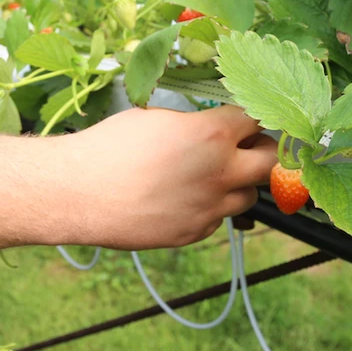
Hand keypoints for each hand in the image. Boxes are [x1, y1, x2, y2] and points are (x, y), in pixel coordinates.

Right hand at [60, 105, 276, 249]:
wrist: (80, 193)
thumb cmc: (111, 146)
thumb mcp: (157, 119)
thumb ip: (195, 125)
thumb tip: (211, 129)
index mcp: (213, 134)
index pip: (256, 120)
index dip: (249, 118)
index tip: (244, 120)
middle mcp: (221, 172)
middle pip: (271, 162)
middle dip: (263, 152)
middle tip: (247, 148)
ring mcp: (210, 207)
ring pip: (249, 196)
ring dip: (238, 183)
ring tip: (210, 175)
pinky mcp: (195, 232)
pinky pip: (218, 218)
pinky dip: (210, 207)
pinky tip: (183, 198)